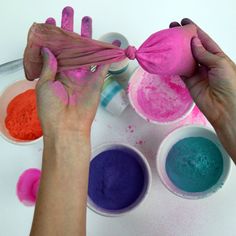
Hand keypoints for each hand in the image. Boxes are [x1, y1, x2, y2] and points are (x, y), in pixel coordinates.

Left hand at [36, 7, 108, 138]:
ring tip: (88, 22)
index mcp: (55, 72)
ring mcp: (84, 76)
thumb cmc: (51, 109)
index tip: (52, 22)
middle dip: (71, 30)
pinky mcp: (96, 82)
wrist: (67, 126)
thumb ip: (48, 66)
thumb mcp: (44, 84)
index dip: (54, 36)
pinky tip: (112, 44)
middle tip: (71, 14)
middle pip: (72, 46)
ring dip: (89, 38)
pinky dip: (109, 56)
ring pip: (88, 52)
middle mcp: (70, 72)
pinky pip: (104, 66)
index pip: (55, 49)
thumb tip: (47, 49)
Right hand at [170, 18, 235, 161]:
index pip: (204, 40)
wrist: (223, 106)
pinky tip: (168, 57)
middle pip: (192, 48)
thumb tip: (193, 42)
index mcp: (217, 56)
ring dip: (177, 50)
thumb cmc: (228, 84)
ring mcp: (197, 72)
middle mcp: (206, 63)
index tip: (185, 23)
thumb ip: (205, 54)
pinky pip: (180, 71)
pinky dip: (174, 65)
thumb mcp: (220, 63)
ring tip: (168, 41)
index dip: (194, 30)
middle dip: (183, 39)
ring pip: (185, 58)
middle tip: (173, 30)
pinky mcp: (190, 81)